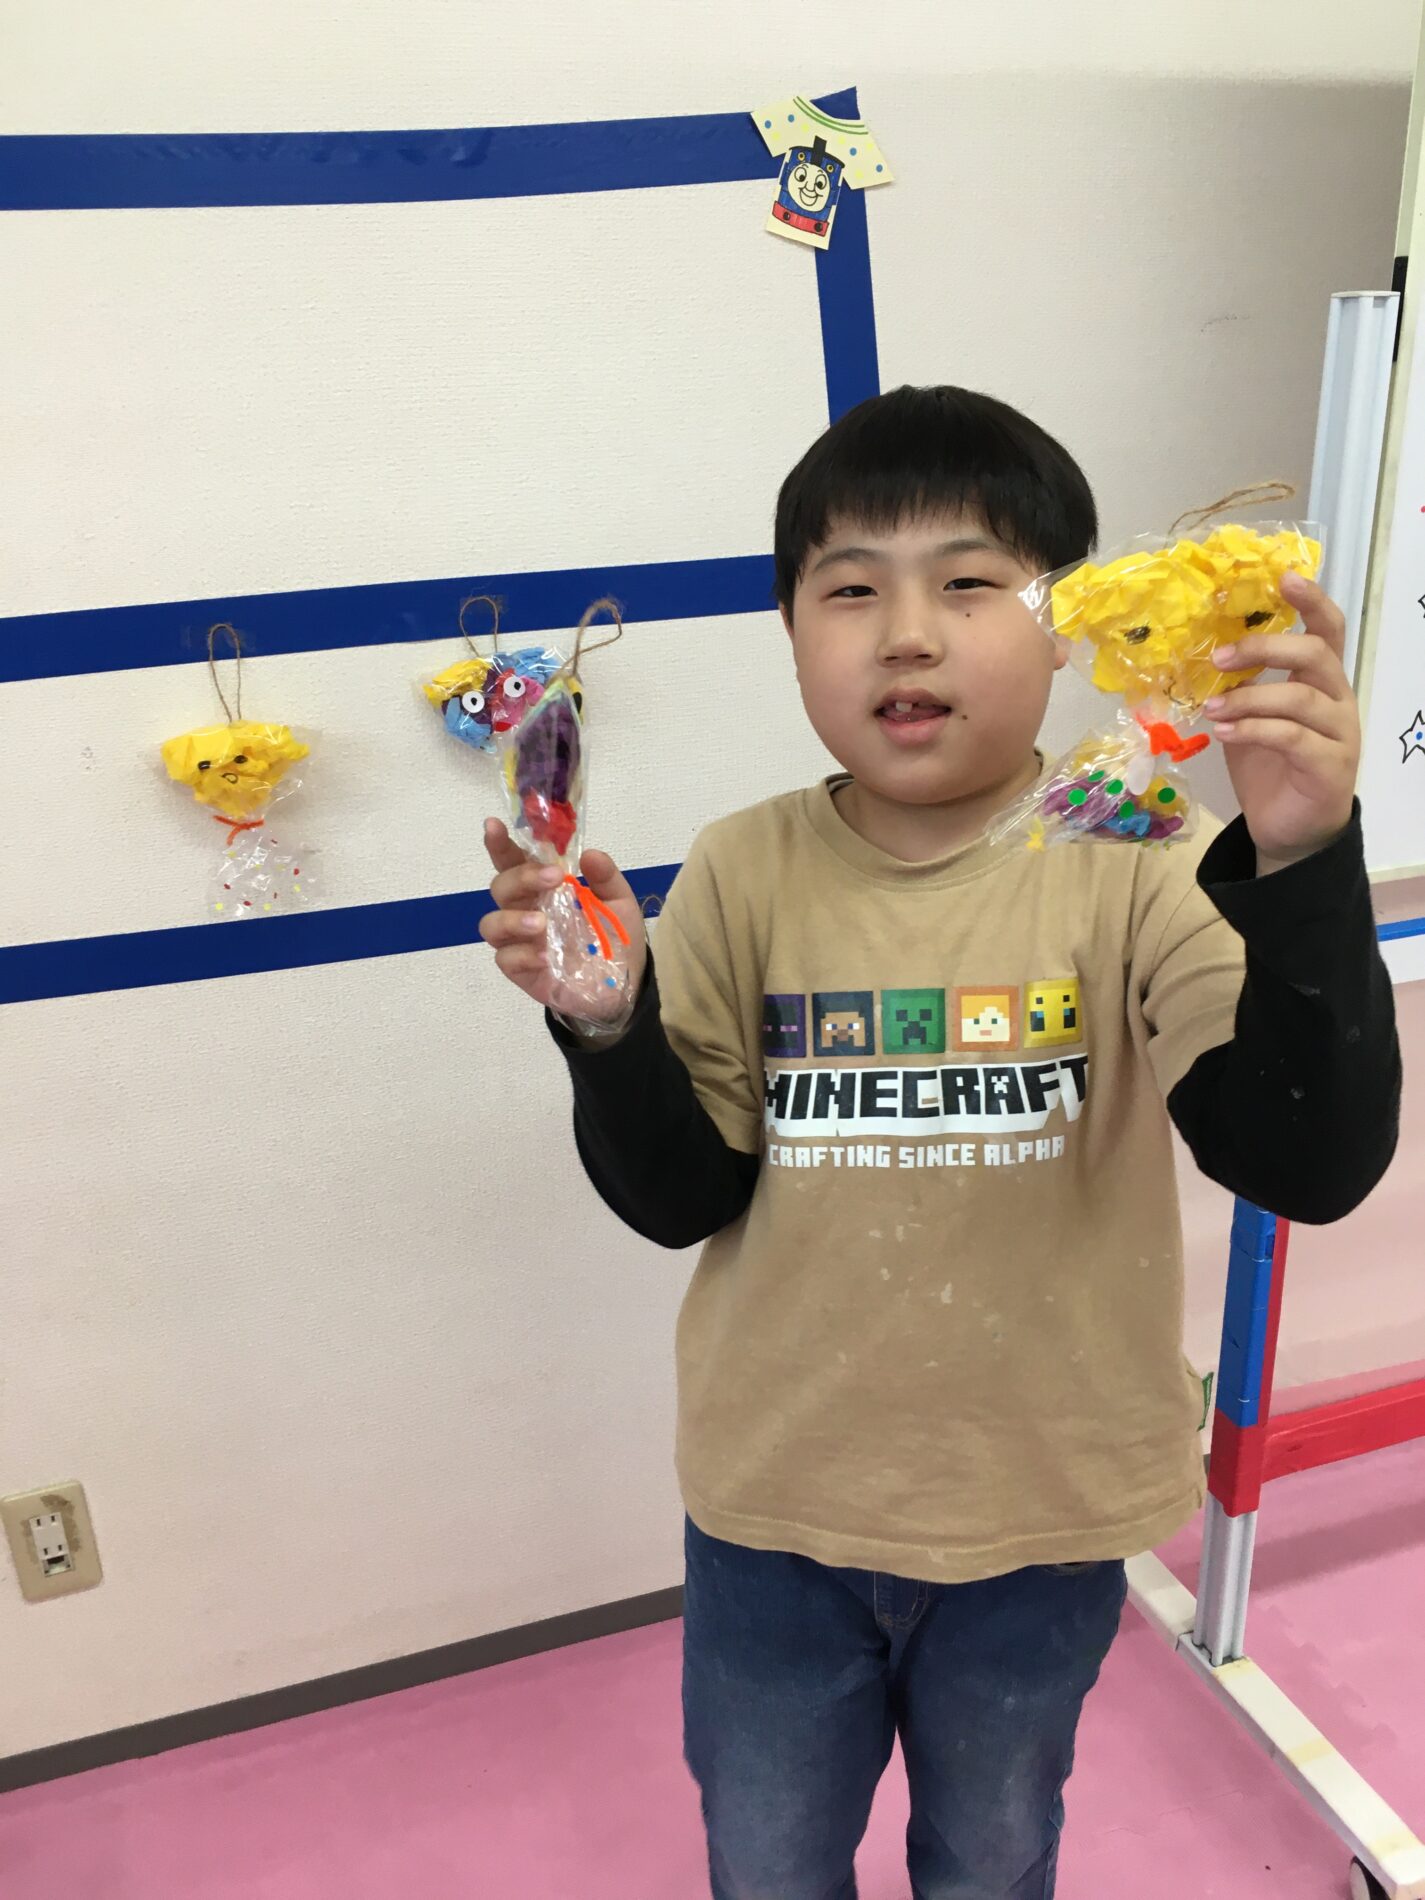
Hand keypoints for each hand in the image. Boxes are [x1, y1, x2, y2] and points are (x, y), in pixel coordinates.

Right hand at [480, 819, 647, 1017]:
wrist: (622, 987)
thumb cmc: (613, 938)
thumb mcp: (619, 902)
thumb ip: (606, 878)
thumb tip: (590, 854)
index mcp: (541, 887)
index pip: (514, 861)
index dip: (500, 844)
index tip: (494, 825)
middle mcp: (523, 910)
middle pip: (501, 887)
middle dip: (522, 878)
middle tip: (553, 878)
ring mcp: (519, 941)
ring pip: (491, 924)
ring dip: (513, 919)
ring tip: (542, 924)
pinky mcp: (520, 970)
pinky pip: (506, 959)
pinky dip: (523, 955)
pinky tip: (546, 956)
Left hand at [1206, 572, 1358, 865]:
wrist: (1289, 829)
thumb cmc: (1269, 767)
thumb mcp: (1247, 718)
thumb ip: (1236, 687)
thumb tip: (1193, 655)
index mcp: (1321, 680)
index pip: (1327, 629)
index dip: (1310, 600)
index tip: (1282, 577)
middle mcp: (1337, 700)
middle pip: (1316, 654)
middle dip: (1265, 648)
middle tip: (1220, 657)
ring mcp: (1338, 733)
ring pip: (1300, 698)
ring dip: (1249, 697)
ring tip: (1212, 707)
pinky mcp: (1329, 766)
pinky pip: (1293, 738)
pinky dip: (1254, 730)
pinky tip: (1225, 732)